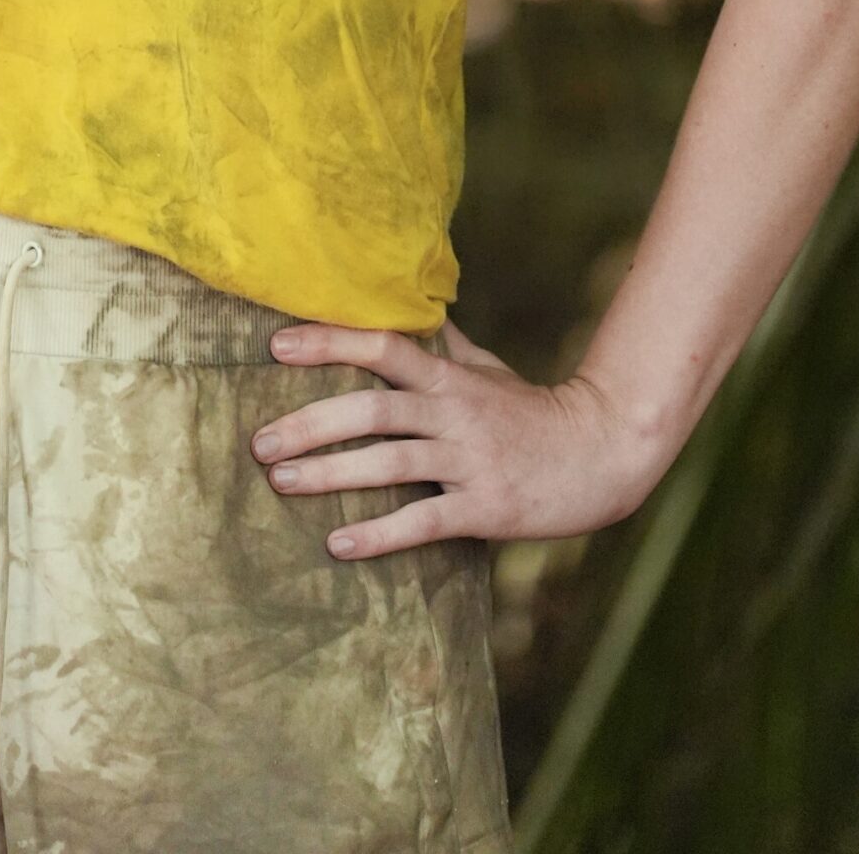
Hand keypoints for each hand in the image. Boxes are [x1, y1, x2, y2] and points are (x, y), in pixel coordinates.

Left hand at [251, 313, 667, 557]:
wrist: (601, 454)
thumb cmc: (535, 411)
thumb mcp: (490, 371)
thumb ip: (446, 347)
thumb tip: (414, 313)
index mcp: (450, 378)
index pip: (382, 347)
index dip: (329, 343)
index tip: (276, 347)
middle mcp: (454, 414)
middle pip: (372, 410)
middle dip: (310, 423)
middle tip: (258, 441)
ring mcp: (469, 461)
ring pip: (388, 463)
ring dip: (329, 474)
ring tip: (280, 481)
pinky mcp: (484, 508)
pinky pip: (423, 521)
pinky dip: (379, 534)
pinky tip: (337, 545)